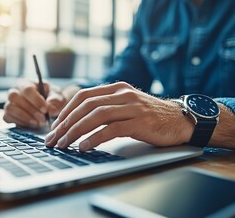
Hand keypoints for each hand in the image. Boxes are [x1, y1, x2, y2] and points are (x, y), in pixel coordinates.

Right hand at [3, 79, 66, 127]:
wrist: (48, 108)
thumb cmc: (51, 98)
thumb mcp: (57, 97)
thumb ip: (55, 101)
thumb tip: (51, 110)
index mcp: (27, 83)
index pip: (27, 89)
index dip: (36, 100)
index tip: (45, 109)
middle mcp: (15, 91)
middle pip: (15, 97)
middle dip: (30, 110)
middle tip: (43, 119)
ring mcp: (10, 102)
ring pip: (10, 108)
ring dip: (25, 117)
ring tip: (38, 123)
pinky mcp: (8, 114)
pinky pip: (8, 117)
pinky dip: (20, 122)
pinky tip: (32, 124)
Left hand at [44, 82, 193, 150]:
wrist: (181, 120)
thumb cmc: (151, 116)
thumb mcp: (128, 105)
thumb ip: (108, 107)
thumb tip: (79, 121)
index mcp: (117, 88)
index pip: (84, 96)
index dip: (66, 110)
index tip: (55, 126)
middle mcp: (123, 94)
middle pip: (86, 106)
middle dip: (66, 123)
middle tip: (53, 139)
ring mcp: (132, 107)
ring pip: (96, 116)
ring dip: (76, 131)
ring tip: (64, 144)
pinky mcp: (140, 122)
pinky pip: (112, 129)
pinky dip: (95, 138)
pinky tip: (84, 146)